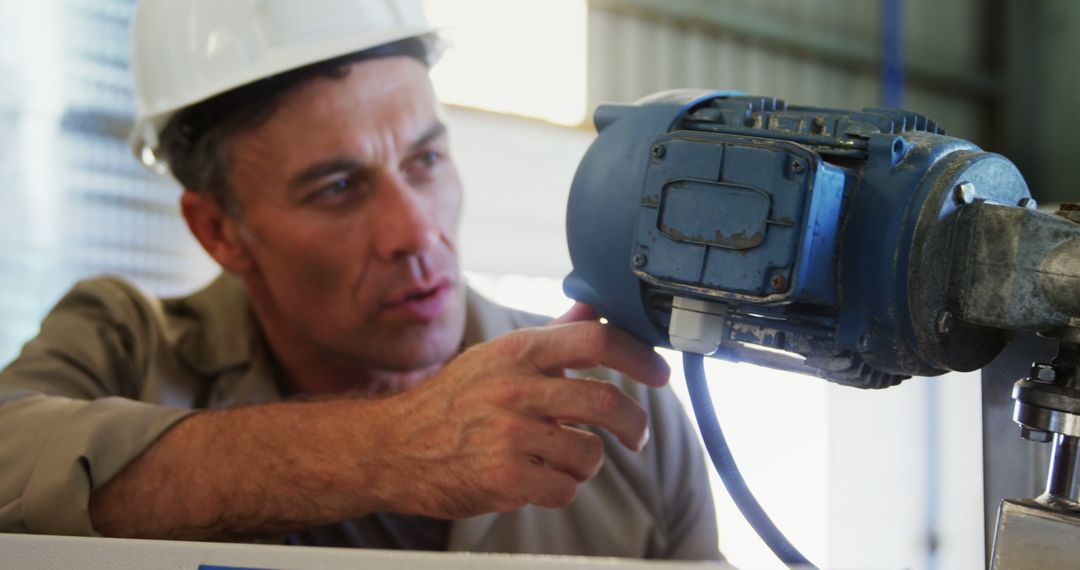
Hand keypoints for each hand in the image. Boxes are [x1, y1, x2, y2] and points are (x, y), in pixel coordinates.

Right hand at [365, 320, 668, 518]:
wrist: (392, 446)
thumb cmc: (451, 402)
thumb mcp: (497, 358)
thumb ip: (550, 338)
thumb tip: (591, 308)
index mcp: (518, 352)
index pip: (595, 340)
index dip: (638, 356)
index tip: (658, 373)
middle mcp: (515, 388)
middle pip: (606, 401)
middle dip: (634, 424)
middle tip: (635, 435)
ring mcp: (510, 434)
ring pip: (589, 454)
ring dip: (584, 463)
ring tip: (557, 459)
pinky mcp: (504, 478)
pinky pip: (566, 489)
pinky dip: (559, 489)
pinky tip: (535, 478)